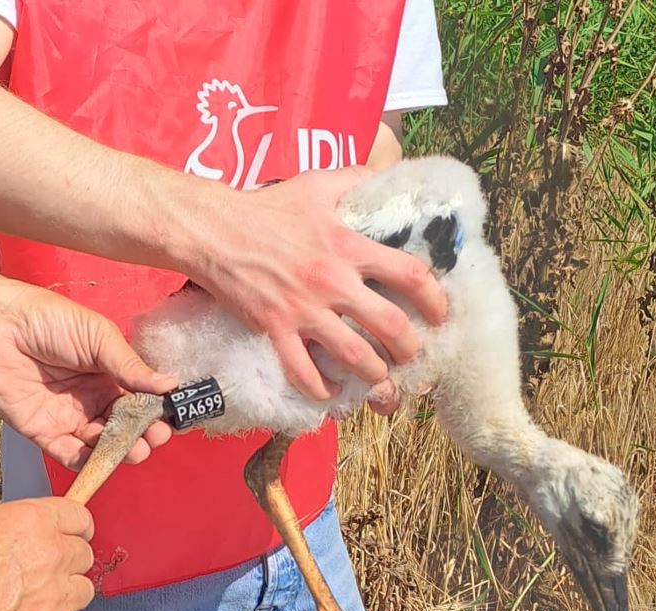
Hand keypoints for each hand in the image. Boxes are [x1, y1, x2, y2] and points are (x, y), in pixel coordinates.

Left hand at [0, 279, 177, 469]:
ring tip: (136, 451)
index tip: (169, 420)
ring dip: (119, 452)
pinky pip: (68, 455)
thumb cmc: (48, 320)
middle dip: (141, 436)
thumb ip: (130, 366)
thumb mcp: (98, 337)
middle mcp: (90, 399)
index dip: (153, 413)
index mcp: (107, 374)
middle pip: (122, 428)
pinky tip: (101, 460)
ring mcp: (68, 417)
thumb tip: (170, 384)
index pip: (137, 401)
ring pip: (99, 445)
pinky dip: (86, 463)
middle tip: (154, 438)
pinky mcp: (42, 432)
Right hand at [0, 497, 101, 610]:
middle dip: (66, 565)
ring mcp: (56, 598)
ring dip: (67, 599)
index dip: (73, 530)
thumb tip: (17, 548)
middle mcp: (52, 555)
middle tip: (40, 579)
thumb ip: (9, 535)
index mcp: (33, 521)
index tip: (66, 539)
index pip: (78, 517)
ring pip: (85, 593)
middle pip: (83, 557)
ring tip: (39, 609)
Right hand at [177, 166, 448, 402]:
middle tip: (412, 356)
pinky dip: (321, 390)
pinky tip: (332, 393)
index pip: (408, 274)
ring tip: (382, 381)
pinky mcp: (275, 329)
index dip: (434, 298)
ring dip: (375, 375)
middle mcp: (332, 281)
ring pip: (354, 355)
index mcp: (348, 246)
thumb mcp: (318, 185)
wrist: (215, 231)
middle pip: (391, 325)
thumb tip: (390, 172)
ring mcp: (303, 309)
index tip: (440, 314)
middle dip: (410, 348)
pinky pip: (302, 372)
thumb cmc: (267, 207)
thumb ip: (358, 178)